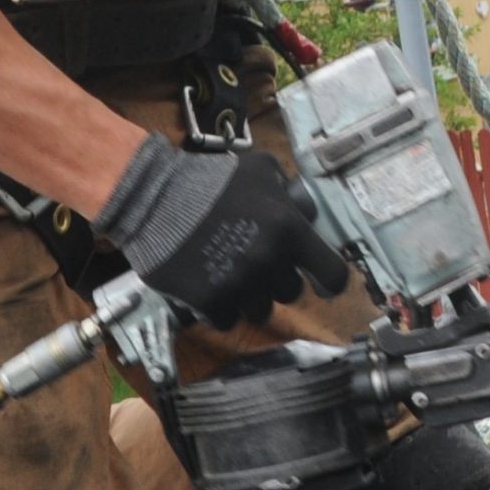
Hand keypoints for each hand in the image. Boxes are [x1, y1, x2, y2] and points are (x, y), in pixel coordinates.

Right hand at [96, 133, 350, 327]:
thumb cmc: (210, 180)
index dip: (327, 281)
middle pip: (291, 293)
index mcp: (290, 230)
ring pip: (261, 311)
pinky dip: (219, 308)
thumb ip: (287, 188)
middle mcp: (271, 262)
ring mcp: (241, 286)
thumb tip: (301, 206)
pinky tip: (206, 285)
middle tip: (253, 262)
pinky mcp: (212, 303)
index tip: (317, 281)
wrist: (156, 198)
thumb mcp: (259, 168)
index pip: (333, 275)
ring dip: (248, 297)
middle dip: (276, 280)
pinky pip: (228, 320)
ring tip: (228, 274)